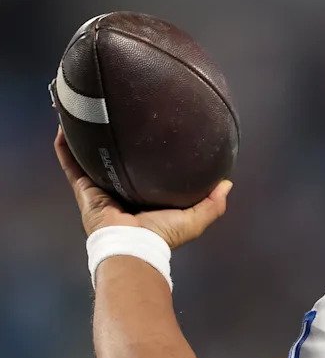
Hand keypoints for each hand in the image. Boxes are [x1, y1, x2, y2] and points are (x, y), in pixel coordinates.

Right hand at [55, 127, 231, 248]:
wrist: (133, 245)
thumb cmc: (162, 234)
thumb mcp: (195, 219)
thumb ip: (213, 203)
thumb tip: (227, 183)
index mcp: (144, 196)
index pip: (145, 170)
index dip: (146, 153)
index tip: (150, 130)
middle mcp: (120, 190)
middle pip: (115, 159)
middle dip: (113, 140)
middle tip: (116, 113)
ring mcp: (99, 188)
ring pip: (89, 157)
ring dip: (85, 137)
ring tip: (85, 112)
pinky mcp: (83, 189)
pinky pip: (71, 163)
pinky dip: (66, 146)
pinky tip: (65, 126)